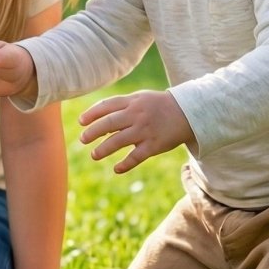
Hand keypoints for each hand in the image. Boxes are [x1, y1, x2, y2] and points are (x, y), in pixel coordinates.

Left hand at [78, 89, 192, 172]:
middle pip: (110, 123)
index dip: (92, 113)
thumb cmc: (157, 106)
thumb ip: (121, 107)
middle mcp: (137, 115)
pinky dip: (125, 164)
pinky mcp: (154, 145)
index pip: (107, 106)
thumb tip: (97, 122)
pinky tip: (116, 169)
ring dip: (104, 149)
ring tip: (94, 155)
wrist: (187, 112)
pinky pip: (136, 156)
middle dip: (93, 131)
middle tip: (83, 139)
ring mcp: (145, 130)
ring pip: (119, 140)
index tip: (81, 122)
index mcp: (132, 102)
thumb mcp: (140, 99)